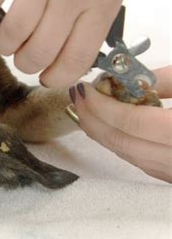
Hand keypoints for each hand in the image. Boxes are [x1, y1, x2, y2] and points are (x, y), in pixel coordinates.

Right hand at [0, 0, 133, 86]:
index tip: (46, 77)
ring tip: (5, 41)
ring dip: (3, 47)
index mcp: (100, 5)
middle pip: (37, 54)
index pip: (74, 62)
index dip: (55, 79)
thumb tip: (68, 58)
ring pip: (12, 35)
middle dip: (25, 64)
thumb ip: (94, 21)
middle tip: (23, 56)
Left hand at [70, 66, 171, 182]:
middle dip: (93, 119)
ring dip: (102, 132)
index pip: (131, 122)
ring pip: (128, 155)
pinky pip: (140, 161)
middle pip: (122, 143)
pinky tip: (108, 126)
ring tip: (85, 110)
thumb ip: (163, 80)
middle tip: (76, 97)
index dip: (102, 106)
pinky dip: (119, 142)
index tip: (83, 88)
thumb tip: (123, 77)